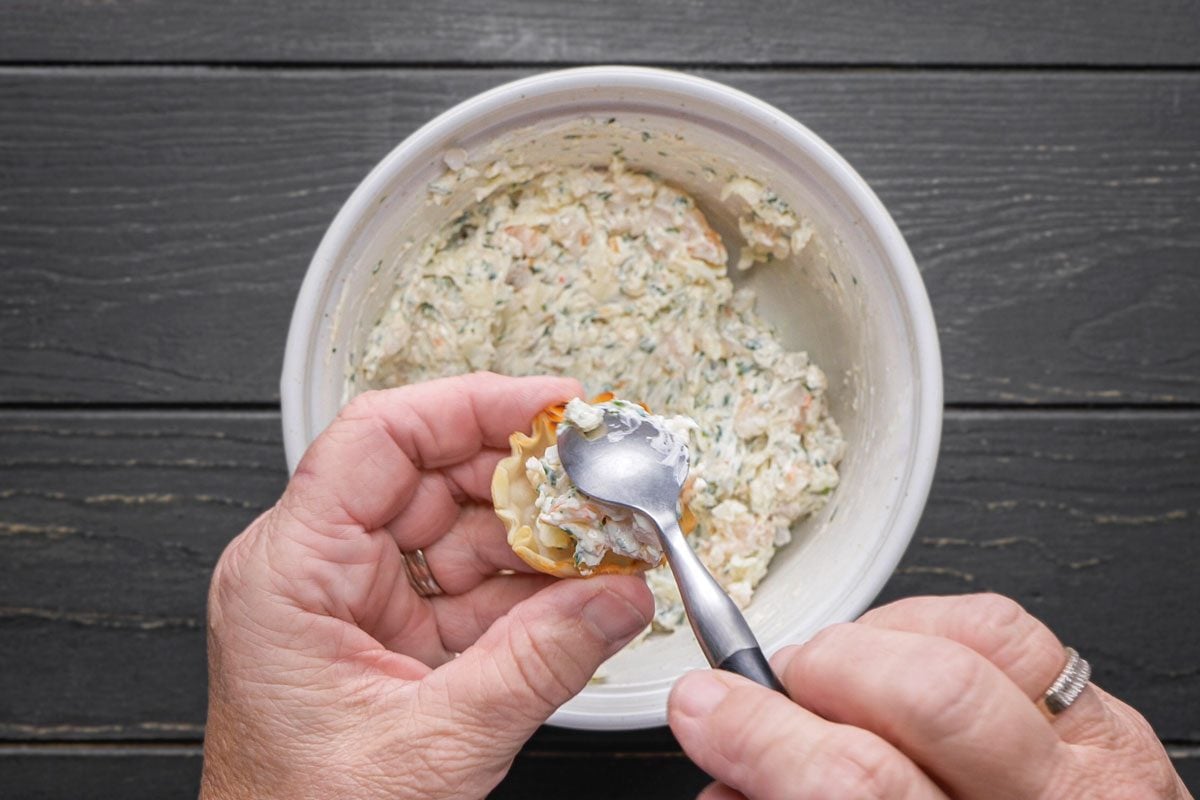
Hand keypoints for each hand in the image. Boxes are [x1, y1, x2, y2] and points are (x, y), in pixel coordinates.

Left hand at [201, 372, 653, 799]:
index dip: (472, 405)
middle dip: (527, 476)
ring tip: (611, 539)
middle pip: (431, 477)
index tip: (552, 405)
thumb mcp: (433, 745)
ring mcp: (357, 605)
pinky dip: (530, 589)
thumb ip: (541, 663)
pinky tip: (584, 590)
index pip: (379, 437)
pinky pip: (469, 590)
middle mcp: (318, 572)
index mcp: (291, 572)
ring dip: (540, 536)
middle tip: (603, 478)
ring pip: (460, 533)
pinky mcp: (391, 640)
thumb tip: (621, 597)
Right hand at [669, 593, 1190, 798]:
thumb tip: (723, 768)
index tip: (707, 712)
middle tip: (755, 691)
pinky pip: (1011, 631)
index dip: (765, 737)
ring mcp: (1097, 763)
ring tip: (825, 676)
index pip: (861, 786)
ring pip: (979, 642)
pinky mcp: (1110, 724)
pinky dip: (928, 622)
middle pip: (925, 697)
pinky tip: (892, 654)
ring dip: (868, 643)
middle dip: (811, 676)